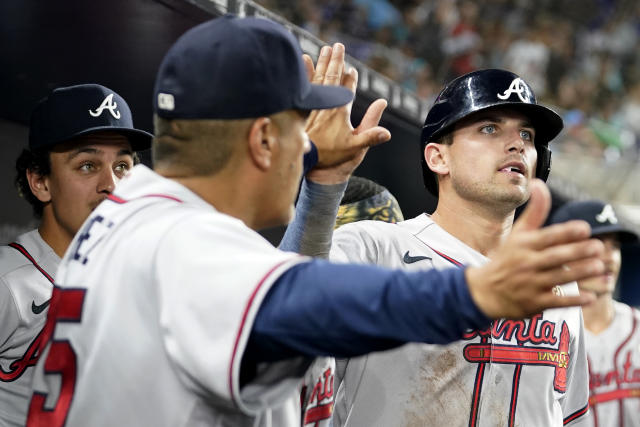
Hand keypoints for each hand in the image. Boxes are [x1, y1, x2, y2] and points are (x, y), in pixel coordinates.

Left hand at [302, 43, 390, 183]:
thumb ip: (370, 136)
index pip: (346, 90)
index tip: (352, 69)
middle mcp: (326, 105)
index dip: (350, 79)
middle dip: (336, 61)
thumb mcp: (354, 148)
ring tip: (325, 49)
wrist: (306, 160)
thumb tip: (387, 132)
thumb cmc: (330, 155)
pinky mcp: (301, 107)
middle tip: (338, 46)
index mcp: (340, 112)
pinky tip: (304, 61)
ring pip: (318, 78)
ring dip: (323, 62)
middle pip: (332, 78)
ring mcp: (313, 105)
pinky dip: (305, 71)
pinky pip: (305, 84)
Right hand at [466, 179, 602, 318]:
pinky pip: (557, 301)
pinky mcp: (534, 303)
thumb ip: (534, 211)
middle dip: (578, 252)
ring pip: (559, 278)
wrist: (485, 292)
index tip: (584, 229)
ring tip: (599, 266)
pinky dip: (574, 300)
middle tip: (599, 247)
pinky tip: (591, 296)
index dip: (566, 232)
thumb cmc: (506, 259)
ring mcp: (531, 284)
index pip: (547, 237)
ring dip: (581, 272)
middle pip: (556, 257)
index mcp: (523, 245)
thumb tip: (540, 183)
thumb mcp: (518, 234)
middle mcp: (527, 263)